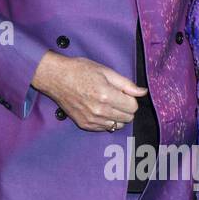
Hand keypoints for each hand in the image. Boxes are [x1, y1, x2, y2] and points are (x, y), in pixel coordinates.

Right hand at [31, 51, 147, 130]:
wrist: (56, 78)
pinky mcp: (84, 124)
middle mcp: (99, 111)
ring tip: (107, 104)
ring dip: (117, 116)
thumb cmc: (79, 70)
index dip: (131, 99)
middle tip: (116, 97)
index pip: (133, 107)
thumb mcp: (105, 71)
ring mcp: (91, 120)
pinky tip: (99, 109)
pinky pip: (105, 128)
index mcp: (106, 95)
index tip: (123, 93)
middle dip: (126, 108)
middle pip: (127, 118)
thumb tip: (142, 92)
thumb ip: (126, 84)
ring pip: (117, 125)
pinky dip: (106, 121)